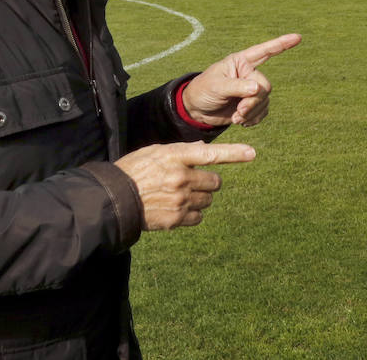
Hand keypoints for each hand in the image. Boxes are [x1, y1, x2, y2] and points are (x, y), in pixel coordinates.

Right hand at [114, 141, 255, 229]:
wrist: (114, 199)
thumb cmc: (134, 171)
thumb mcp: (155, 152)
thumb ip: (181, 151)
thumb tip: (204, 148)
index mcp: (175, 157)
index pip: (211, 153)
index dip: (234, 153)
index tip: (252, 153)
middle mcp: (181, 178)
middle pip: (215, 182)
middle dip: (208, 182)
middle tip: (192, 183)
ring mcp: (180, 200)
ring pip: (208, 200)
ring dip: (200, 198)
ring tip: (180, 196)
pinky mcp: (177, 219)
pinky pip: (199, 217)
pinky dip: (193, 214)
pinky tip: (177, 209)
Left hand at [181, 33, 299, 126]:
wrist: (196, 110)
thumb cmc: (203, 91)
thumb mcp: (216, 87)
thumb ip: (237, 86)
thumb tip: (257, 89)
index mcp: (241, 62)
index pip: (264, 51)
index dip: (281, 44)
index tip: (298, 37)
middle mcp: (249, 73)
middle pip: (265, 86)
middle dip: (253, 101)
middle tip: (239, 111)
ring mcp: (251, 90)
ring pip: (265, 101)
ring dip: (252, 112)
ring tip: (236, 118)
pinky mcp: (251, 105)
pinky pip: (263, 111)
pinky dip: (254, 118)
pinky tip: (242, 121)